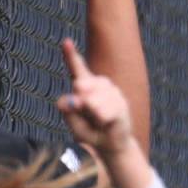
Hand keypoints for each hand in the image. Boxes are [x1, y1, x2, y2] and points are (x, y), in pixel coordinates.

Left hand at [57, 38, 133, 157]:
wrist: (111, 145)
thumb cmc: (90, 133)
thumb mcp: (74, 125)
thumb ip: (69, 113)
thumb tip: (73, 99)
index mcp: (84, 87)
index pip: (76, 69)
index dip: (70, 55)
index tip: (66, 42)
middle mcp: (98, 85)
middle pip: (83, 84)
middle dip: (80, 95)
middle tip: (80, 105)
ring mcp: (111, 93)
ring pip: (95, 100)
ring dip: (93, 113)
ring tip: (97, 121)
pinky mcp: (121, 105)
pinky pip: (107, 110)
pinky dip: (103, 119)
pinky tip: (104, 122)